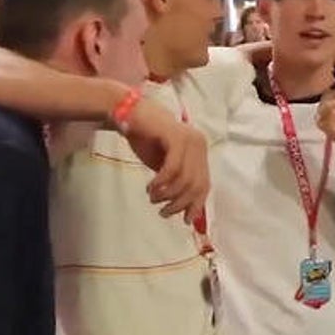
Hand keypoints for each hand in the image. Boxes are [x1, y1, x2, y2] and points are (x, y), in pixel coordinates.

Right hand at [120, 99, 210, 222]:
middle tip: (163, 212)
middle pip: (196, 185)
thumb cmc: (147, 140)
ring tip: (153, 198)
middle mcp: (199, 144)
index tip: (185, 220)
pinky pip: (173, 168)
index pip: (205, 184)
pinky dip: (162, 182)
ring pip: (185, 179)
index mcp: (200, 151)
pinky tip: (151, 187)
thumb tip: (185, 211)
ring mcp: (189, 139)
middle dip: (179, 204)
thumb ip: (176, 182)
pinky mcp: (176, 137)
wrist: (129, 114)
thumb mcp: (165, 166)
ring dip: (168, 195)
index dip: (196, 204)